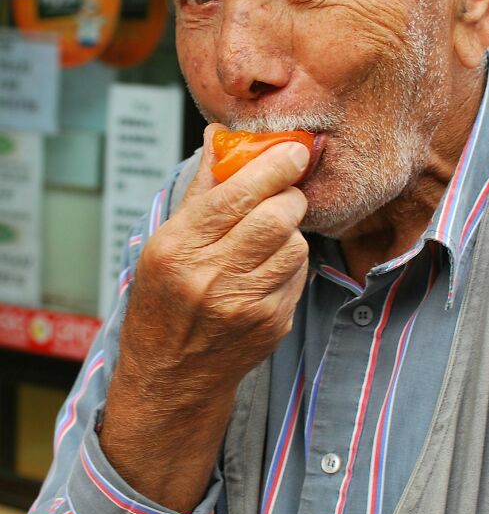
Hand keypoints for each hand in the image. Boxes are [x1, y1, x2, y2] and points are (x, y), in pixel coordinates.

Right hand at [100, 124, 309, 511]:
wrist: (172, 376)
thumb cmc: (164, 302)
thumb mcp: (164, 243)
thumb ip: (200, 190)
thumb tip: (220, 137)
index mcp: (178, 250)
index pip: (236, 195)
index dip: (273, 167)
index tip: (293, 150)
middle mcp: (210, 277)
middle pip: (277, 216)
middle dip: (288, 197)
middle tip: (283, 194)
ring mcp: (245, 305)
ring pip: (295, 244)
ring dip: (290, 232)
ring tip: (268, 237)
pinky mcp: (272, 324)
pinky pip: (299, 274)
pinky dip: (290, 264)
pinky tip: (268, 269)